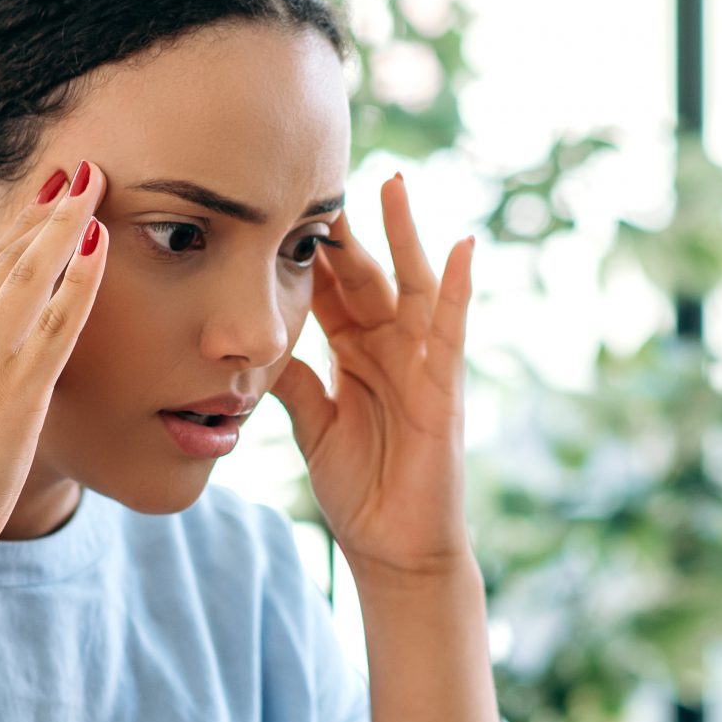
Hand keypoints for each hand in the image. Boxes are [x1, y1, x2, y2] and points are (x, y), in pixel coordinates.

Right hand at [0, 161, 109, 582]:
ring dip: (65, 223)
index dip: (18, 230)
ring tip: (96, 181)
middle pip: (4, 258)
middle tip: (80, 167)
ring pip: (28, 275)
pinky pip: (54, 324)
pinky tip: (102, 245)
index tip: (48, 196)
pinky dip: (79, 279)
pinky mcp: (10, 396)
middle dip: (45, 209)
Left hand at [269, 173, 475, 583]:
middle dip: (347, 229)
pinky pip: (452, 328)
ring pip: (409, 285)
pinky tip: (463, 246)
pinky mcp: (445, 386)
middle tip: (323, 175)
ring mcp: (419, 363)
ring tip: (393, 183)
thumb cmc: (359, 488)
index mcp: (353, 355)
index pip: (329, 290)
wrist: (392, 547)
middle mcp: (388, 349)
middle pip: (365, 275)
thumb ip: (294, 380)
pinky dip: (458, 287)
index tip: (279, 204)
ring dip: (402, 235)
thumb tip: (259, 342)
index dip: (308, 252)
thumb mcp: (312, 424)